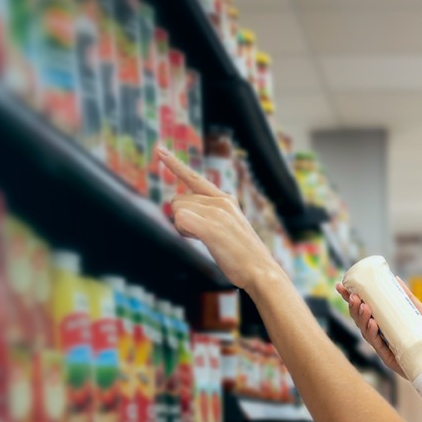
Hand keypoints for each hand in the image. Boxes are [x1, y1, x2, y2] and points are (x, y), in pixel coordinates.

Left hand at [157, 147, 282, 292]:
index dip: (175, 165)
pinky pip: (180, 220)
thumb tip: (180, 214)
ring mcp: (217, 212)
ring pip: (177, 210)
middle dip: (181, 219)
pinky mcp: (211, 226)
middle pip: (178, 201)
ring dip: (183, 228)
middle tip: (203, 236)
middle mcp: (221, 200)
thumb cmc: (242, 256)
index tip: (159, 150)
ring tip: (208, 240)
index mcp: (225, 199)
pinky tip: (201, 238)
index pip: (194, 178)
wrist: (261, 271)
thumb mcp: (226, 228)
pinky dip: (184, 230)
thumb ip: (206, 216)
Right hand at [335, 278, 421, 381]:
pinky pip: (377, 345)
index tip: (342, 286)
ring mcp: (385, 346)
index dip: (352, 298)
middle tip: (352, 295)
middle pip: (361, 319)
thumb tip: (395, 279)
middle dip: (353, 306)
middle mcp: (383, 335)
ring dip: (361, 318)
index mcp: (388, 323)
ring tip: (363, 305)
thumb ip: (410, 300)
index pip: (366, 309)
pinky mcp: (390, 358)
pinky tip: (372, 323)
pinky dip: (373, 333)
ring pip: (366, 331)